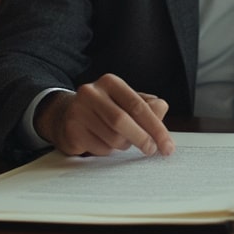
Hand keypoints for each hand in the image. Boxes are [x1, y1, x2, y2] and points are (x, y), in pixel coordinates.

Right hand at [35, 73, 174, 156]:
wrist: (66, 116)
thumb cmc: (105, 110)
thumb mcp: (127, 103)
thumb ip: (148, 107)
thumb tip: (161, 110)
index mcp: (110, 83)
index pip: (138, 106)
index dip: (156, 127)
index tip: (167, 145)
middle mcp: (91, 93)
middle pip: (122, 121)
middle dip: (142, 138)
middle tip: (152, 150)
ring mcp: (78, 111)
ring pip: (111, 137)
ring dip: (124, 145)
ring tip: (121, 140)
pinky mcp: (71, 130)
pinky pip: (99, 149)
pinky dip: (108, 151)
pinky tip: (104, 143)